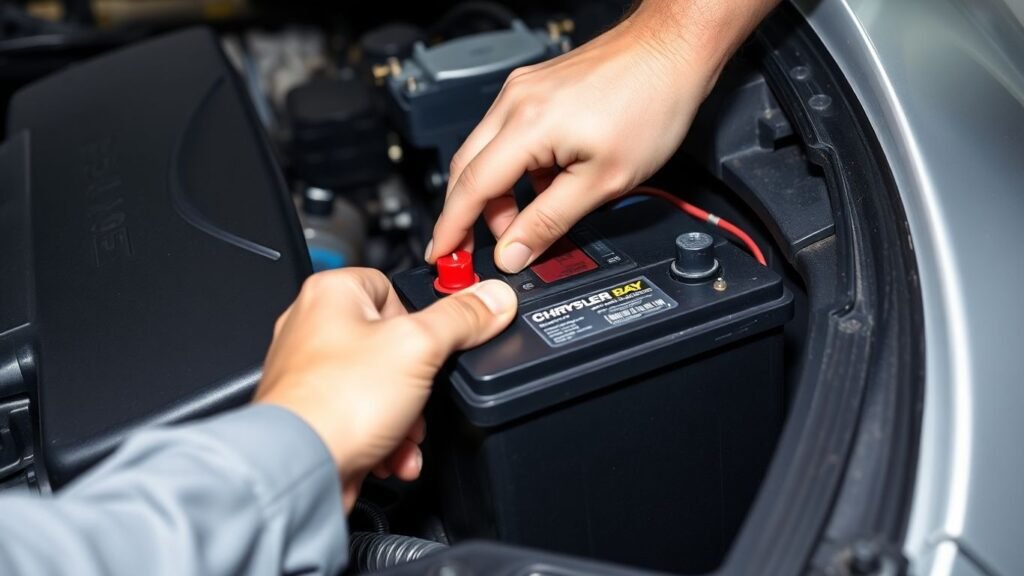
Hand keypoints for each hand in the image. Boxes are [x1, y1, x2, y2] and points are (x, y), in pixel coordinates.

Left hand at [254, 268, 516, 510]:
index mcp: (331, 294)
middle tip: (420, 395)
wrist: (299, 468)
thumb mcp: (419, 347)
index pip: (392, 286)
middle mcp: (313, 327)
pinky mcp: (316, 415)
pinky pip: (365, 418)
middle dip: (418, 382)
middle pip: (393, 343)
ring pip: (382, 387)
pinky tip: (390, 454)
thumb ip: (462, 318)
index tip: (435, 342)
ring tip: (404, 433)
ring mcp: (311, 374)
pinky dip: (385, 438)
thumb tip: (493, 297)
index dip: (420, 318)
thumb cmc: (334, 403)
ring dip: (406, 417)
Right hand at [426, 0, 777, 272]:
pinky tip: (541, 188)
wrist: (673, 49)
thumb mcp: (603, 181)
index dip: (451, 227)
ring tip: (523, 224)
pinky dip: (514, 169)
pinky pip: (507, 136)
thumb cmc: (651, 101)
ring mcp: (522, 91)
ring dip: (496, 194)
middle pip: (467, 169)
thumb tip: (514, 253)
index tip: (442, 255)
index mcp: (526, 125)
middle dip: (468, 214)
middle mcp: (514, 102)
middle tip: (475, 250)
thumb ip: (550, 221)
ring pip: (486, 153)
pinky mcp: (535, 88)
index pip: (470, 187)